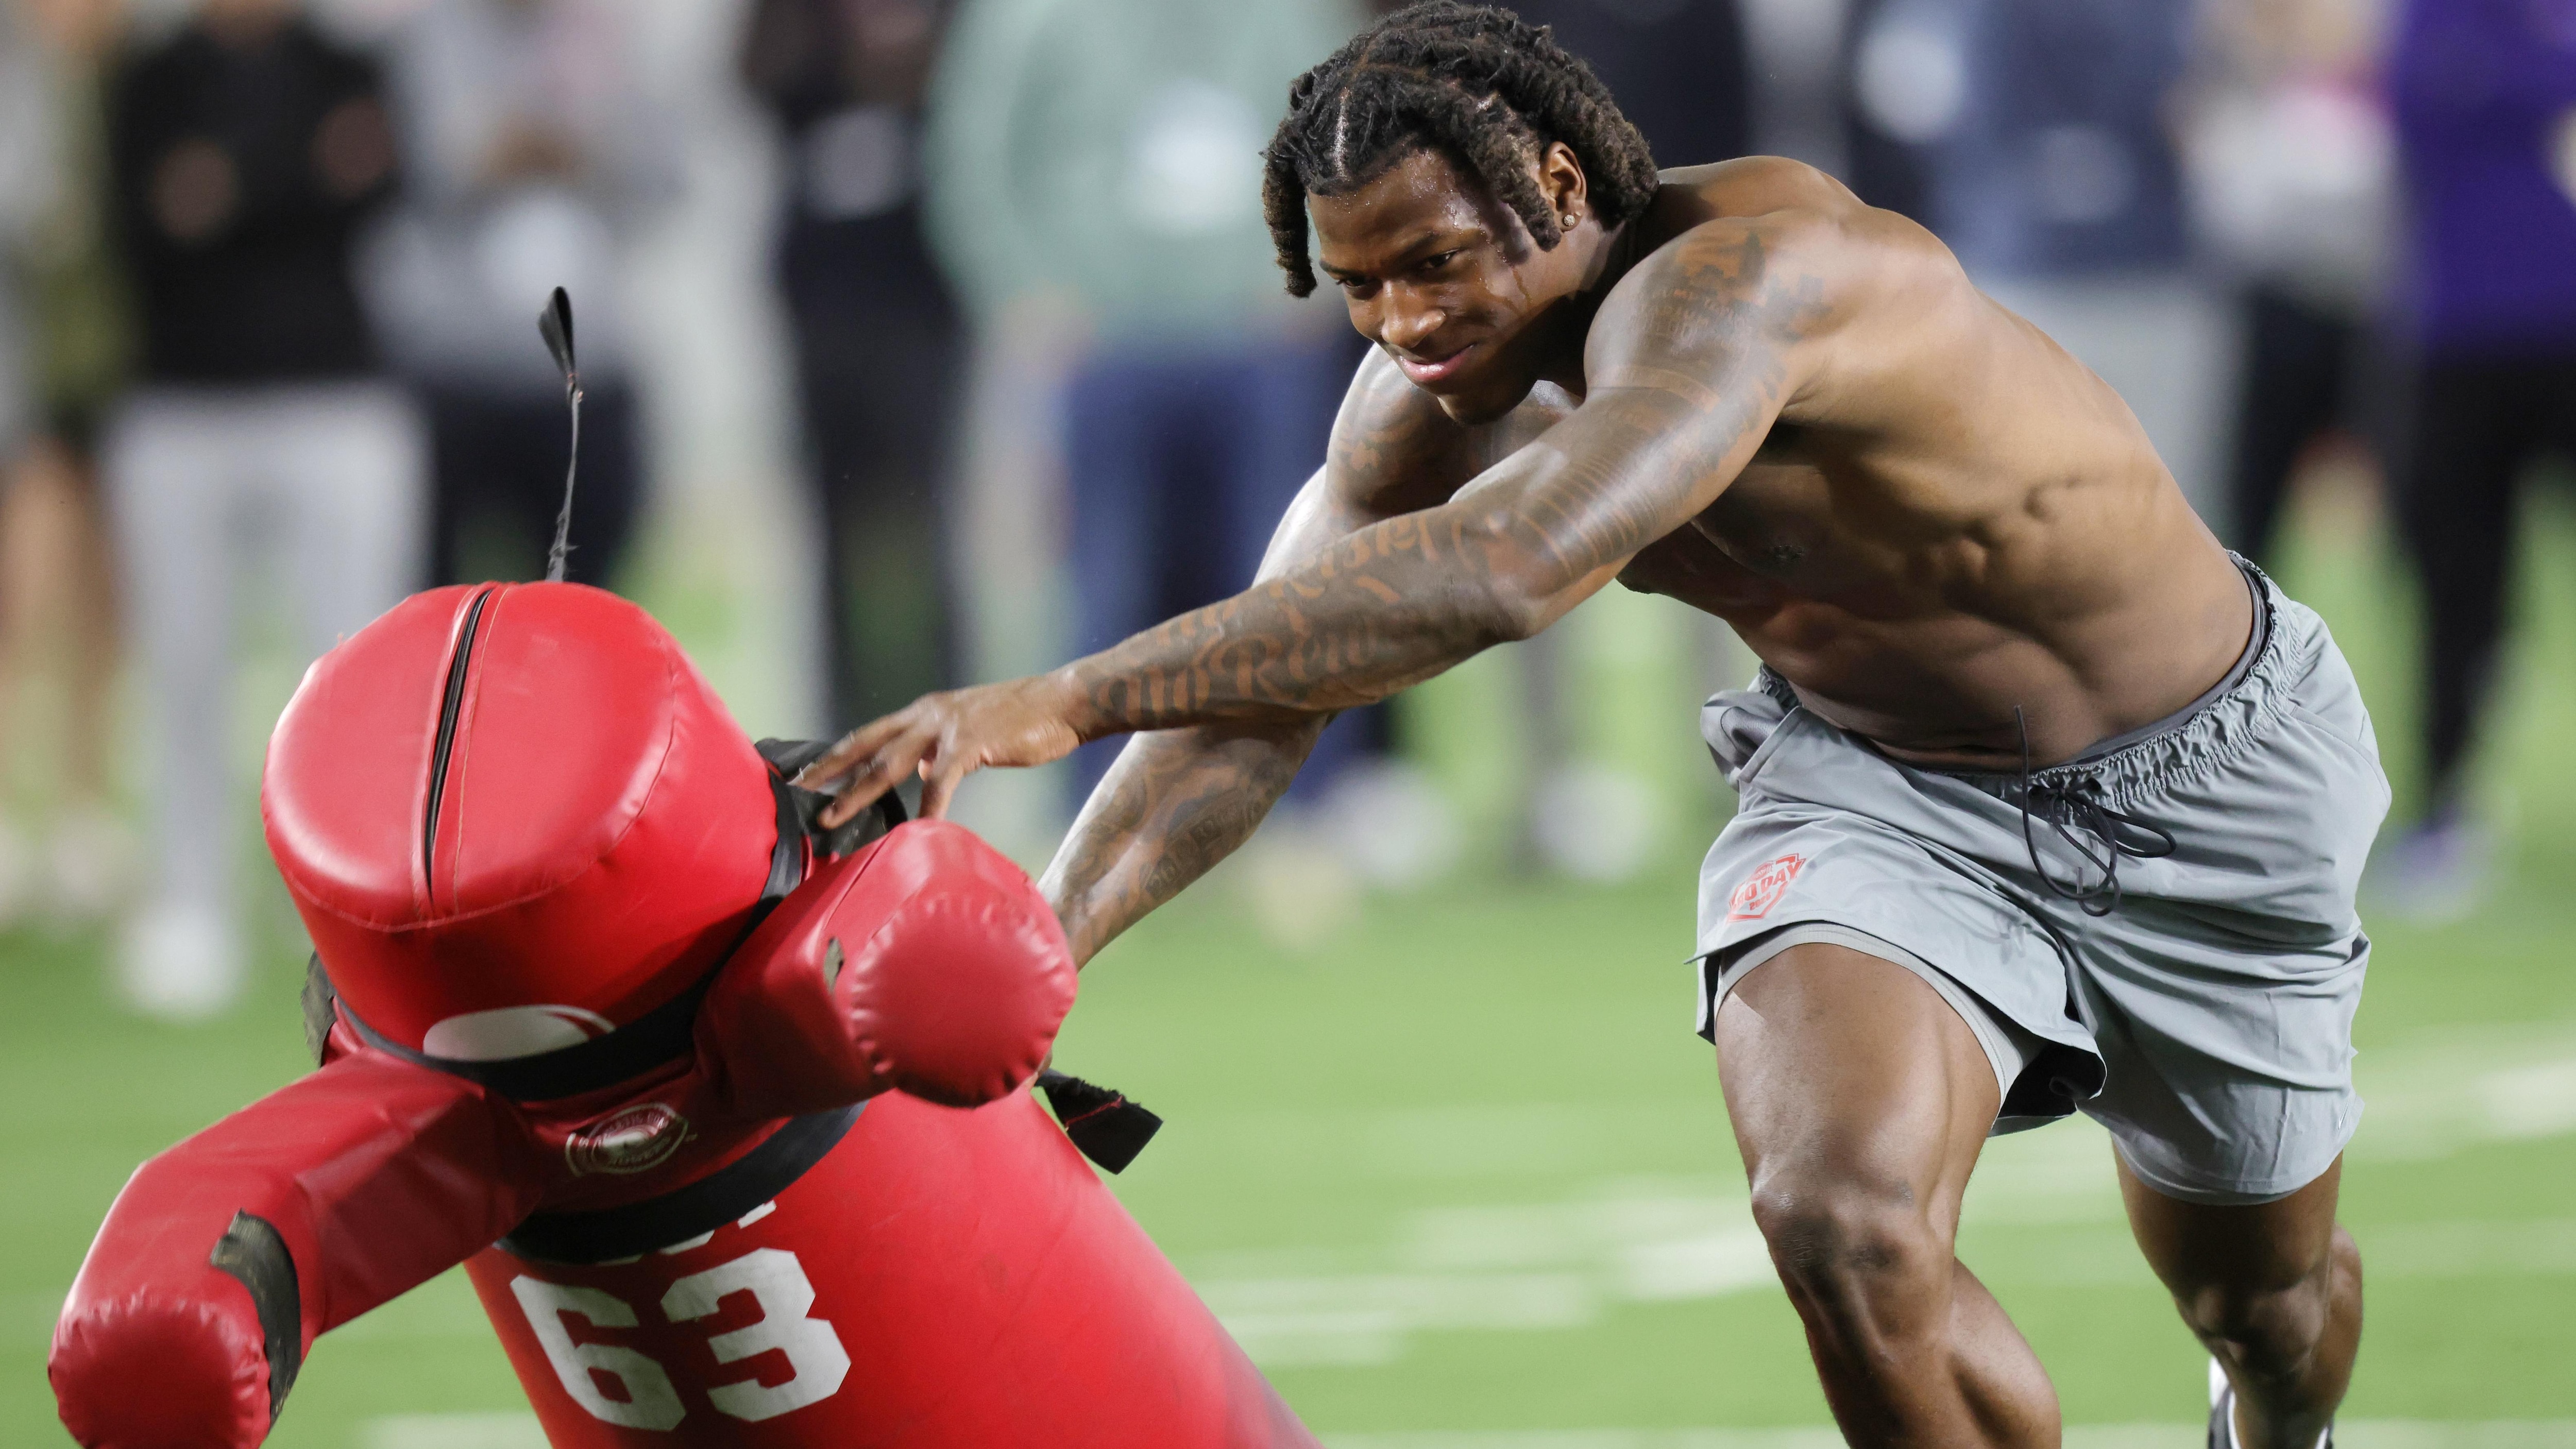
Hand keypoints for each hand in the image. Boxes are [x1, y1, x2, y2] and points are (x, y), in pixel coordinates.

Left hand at [795, 674, 1088, 824]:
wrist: (1063, 703)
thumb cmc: (1022, 721)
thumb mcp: (970, 733)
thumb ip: (941, 751)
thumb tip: (925, 772)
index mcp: (922, 713)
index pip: (866, 736)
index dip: (833, 757)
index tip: (803, 777)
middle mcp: (925, 715)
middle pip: (864, 746)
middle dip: (827, 772)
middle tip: (794, 794)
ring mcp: (946, 727)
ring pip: (889, 764)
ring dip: (857, 794)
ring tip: (832, 818)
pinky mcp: (971, 743)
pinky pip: (941, 781)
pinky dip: (928, 807)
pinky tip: (918, 829)